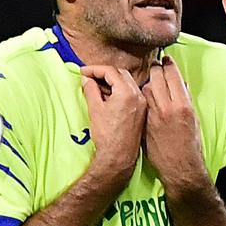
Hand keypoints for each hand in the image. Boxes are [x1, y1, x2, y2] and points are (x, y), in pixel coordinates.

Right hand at [80, 65, 145, 185]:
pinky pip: (132, 94)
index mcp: (127, 92)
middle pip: (121, 74)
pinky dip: (120, 91)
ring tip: (97, 87)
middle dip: (105, 73)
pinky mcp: (142, 111)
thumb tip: (86, 79)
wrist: (119, 156)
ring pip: (128, 83)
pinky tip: (108, 97)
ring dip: (113, 81)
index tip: (83, 72)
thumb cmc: (107, 134)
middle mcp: (139, 95)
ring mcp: (143, 103)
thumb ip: (90, 89)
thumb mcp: (95, 108)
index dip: (95, 69)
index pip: (111, 71)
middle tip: (89, 77)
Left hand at [142, 57, 208, 194]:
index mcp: (183, 105)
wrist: (179, 167)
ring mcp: (153, 115)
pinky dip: (143, 96)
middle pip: (157, 77)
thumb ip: (186, 101)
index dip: (168, 65)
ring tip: (152, 80)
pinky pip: (141, 102)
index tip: (166, 60)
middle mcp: (167, 107)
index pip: (173, 76)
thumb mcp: (194, 119)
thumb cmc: (191, 146)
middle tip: (157, 65)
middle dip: (157, 68)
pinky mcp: (144, 123)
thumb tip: (181, 87)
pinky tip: (145, 95)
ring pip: (146, 88)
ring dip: (149, 81)